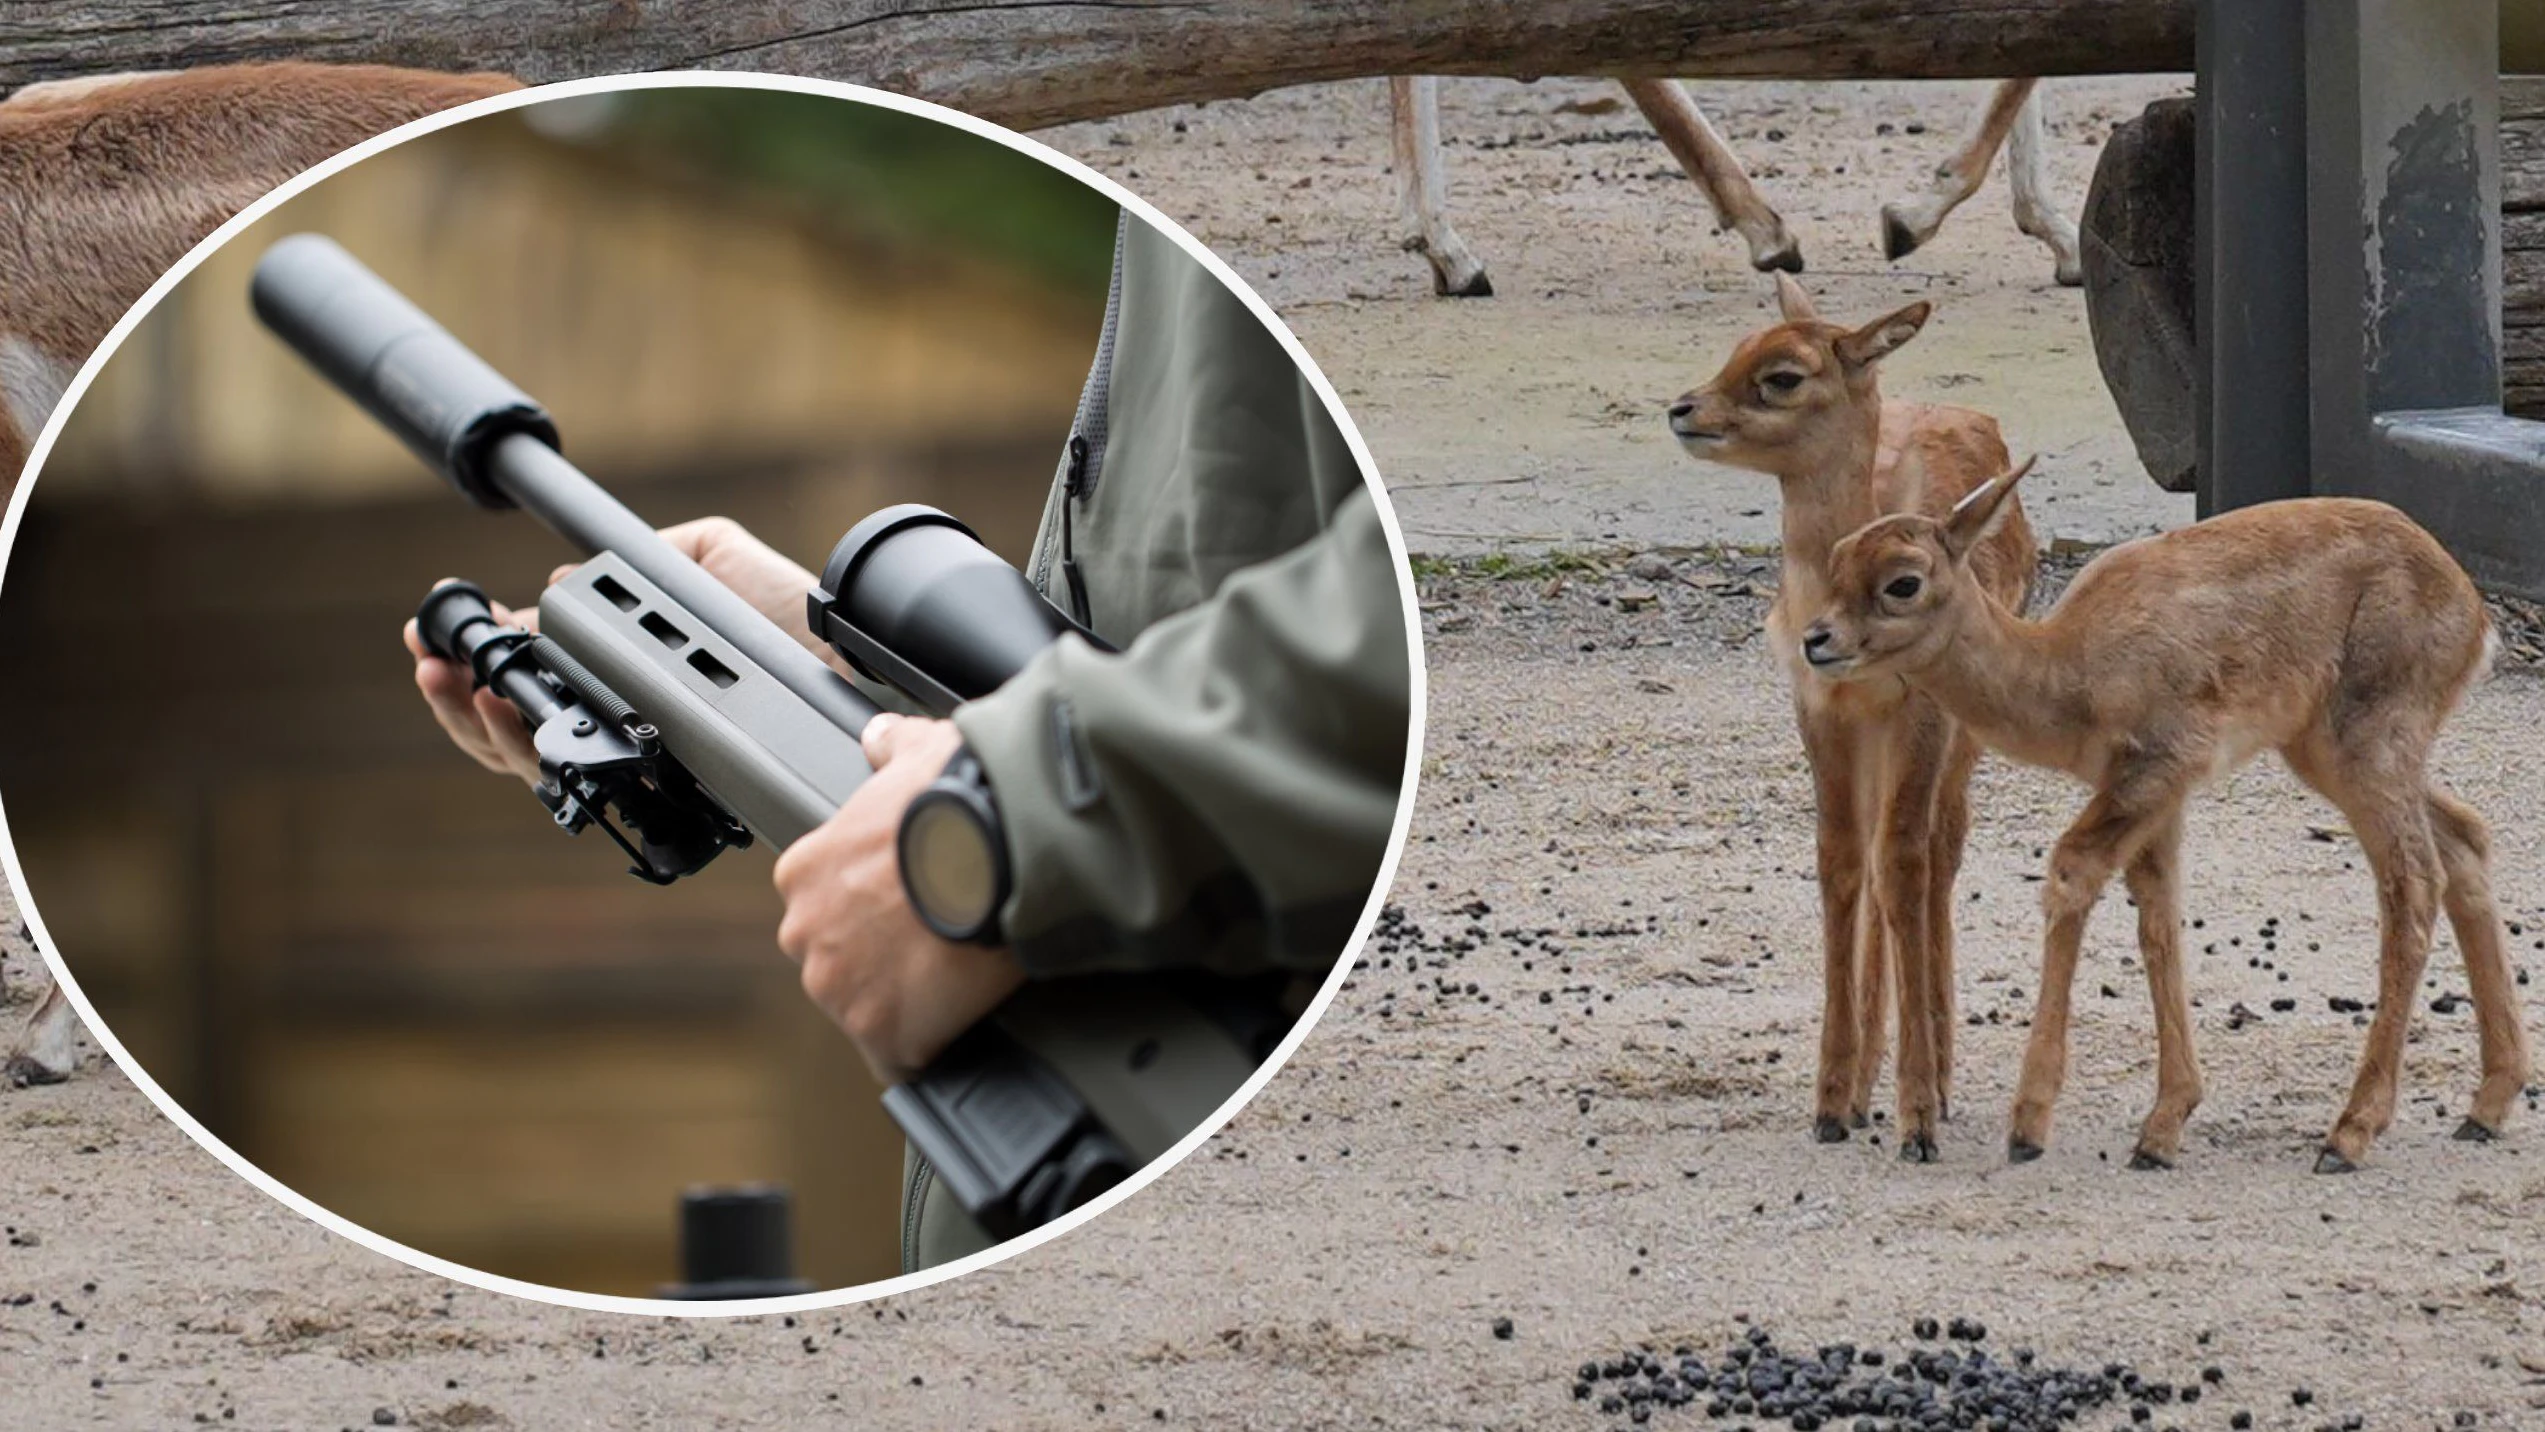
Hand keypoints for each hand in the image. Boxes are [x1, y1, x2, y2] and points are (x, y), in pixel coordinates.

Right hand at [404, 517, 830, 785]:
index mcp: (628, 676)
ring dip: (479, 724)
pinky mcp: (665, 779)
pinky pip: (585, 778)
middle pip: (518, 730)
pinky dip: (531, 749)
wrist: (845, 651)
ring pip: (535, 760)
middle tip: (430, 665)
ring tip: (456, 686)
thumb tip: (556, 583)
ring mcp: (643, 755)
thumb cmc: (788, 613)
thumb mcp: (706, 559)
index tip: (435, 641)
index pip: (537, 686)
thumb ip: (638, 564)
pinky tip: (505, 715)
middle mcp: (628, 723)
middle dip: (458, 699)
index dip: (476, 668)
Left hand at [773, 714, 1025, 1084]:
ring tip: (962, 982)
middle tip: (944, 942)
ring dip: (908, 1004)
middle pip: (842, 961)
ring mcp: (841, 989)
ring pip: (870, 1010)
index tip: (914, 904)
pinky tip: (959, 1033)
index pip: (829, 904)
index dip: (876, 907)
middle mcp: (807, 934)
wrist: (997, 852)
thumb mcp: (922, 749)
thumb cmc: (959, 800)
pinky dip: (930, 1049)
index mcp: (806, 871)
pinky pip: (904, 1056)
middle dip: (885, 958)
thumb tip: (881, 734)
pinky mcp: (884, 1035)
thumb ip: (893, 745)